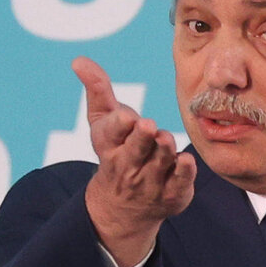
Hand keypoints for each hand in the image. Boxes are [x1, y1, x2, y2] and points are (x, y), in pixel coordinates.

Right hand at [72, 56, 195, 266]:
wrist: (123, 207)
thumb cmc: (117, 150)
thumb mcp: (103, 121)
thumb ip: (97, 89)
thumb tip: (78, 60)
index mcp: (110, 145)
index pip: (111, 133)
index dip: (119, 125)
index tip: (126, 116)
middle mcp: (128, 166)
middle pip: (135, 151)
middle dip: (141, 139)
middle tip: (148, 126)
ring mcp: (150, 182)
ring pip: (159, 164)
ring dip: (163, 151)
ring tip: (165, 139)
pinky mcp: (172, 194)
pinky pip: (180, 183)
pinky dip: (184, 173)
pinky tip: (187, 160)